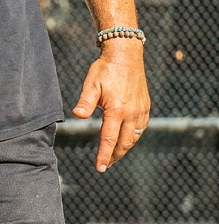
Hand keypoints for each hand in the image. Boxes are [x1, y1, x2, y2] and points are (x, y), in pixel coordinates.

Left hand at [71, 40, 149, 171]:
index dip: (104, 155)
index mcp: (117, 110)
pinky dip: (134, 136)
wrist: (125, 55)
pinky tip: (127, 138)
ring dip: (125, 147)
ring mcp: (141, 109)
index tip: (100, 168)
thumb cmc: (105, 70)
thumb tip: (77, 116)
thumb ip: (85, 102)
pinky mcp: (146, 105)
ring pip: (134, 136)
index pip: (109, 139)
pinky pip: (141, 127)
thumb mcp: (91, 84)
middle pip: (124, 142)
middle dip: (114, 155)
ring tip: (114, 155)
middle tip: (106, 165)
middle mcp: (132, 112)